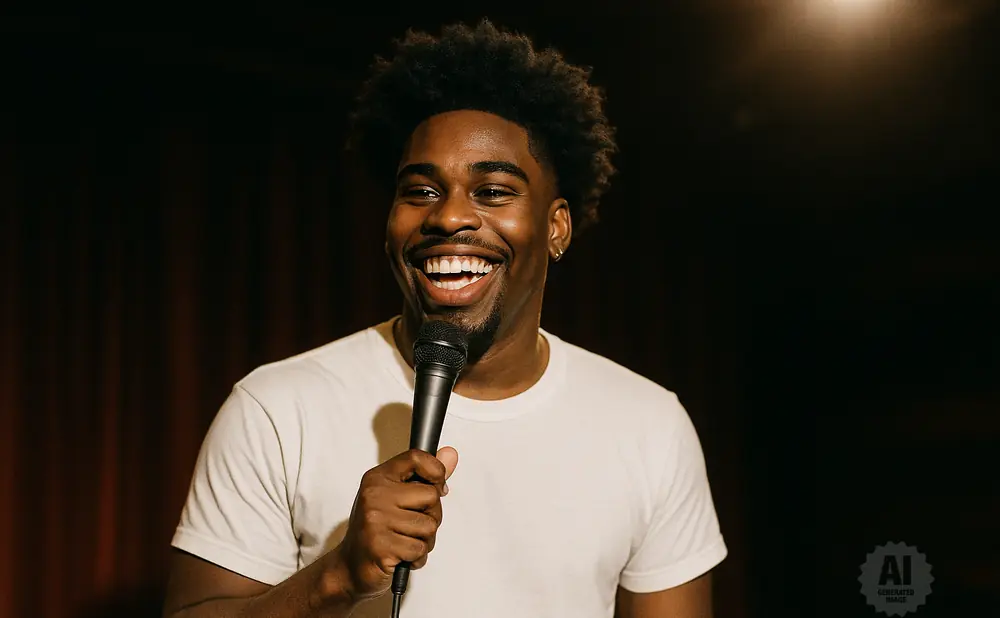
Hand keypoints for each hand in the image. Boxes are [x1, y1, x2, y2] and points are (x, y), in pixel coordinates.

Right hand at [334, 447, 458, 600]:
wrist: (350, 567)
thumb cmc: (376, 531)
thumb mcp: (397, 497)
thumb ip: (426, 477)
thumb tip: (450, 454)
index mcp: (378, 478)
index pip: (416, 457)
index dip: (436, 472)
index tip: (438, 487)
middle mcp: (374, 495)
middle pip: (432, 496)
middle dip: (432, 515)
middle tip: (412, 526)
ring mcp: (375, 521)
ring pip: (429, 526)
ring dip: (424, 540)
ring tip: (404, 542)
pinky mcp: (380, 547)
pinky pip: (420, 549)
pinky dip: (416, 557)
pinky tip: (401, 556)